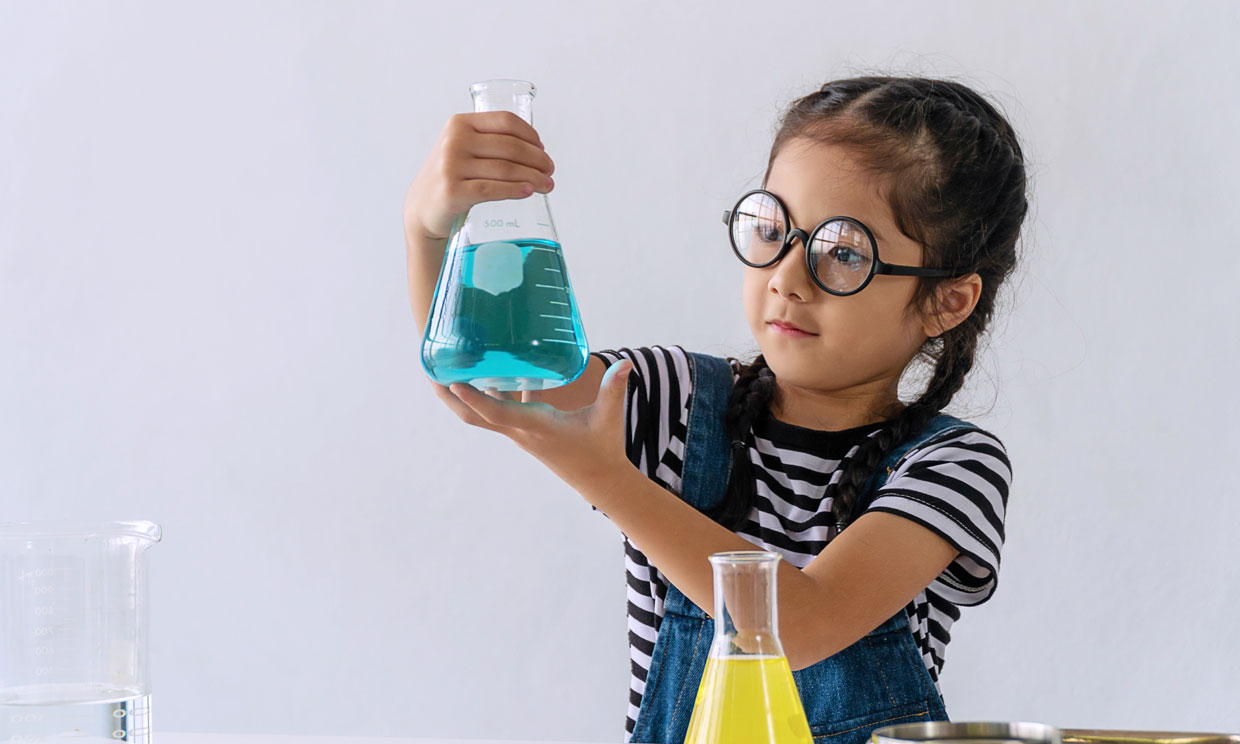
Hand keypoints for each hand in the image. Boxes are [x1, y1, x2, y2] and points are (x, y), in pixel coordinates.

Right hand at [403, 111, 555, 241]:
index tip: (542, 149)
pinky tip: (528, 192)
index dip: (530, 135)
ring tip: (547, 185)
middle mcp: (454, 141)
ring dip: (533, 177)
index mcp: (460, 123)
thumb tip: (537, 150)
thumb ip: (489, 141)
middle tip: (550, 170)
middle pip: (510, 146)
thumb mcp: (463, 150)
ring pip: (505, 169)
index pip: (505, 121)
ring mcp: (451, 166)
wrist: (423, 209)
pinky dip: (515, 190)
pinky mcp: (453, 191)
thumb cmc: (451, 178)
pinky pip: (492, 189)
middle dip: (537, 159)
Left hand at [431, 360, 635, 494]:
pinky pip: (495, 413)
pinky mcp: (524, 431)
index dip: (475, 398)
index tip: (453, 381)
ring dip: (460, 397)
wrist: (599, 479)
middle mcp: (521, 431)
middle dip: (450, 397)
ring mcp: (519, 432)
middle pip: (474, 417)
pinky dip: (483, 396)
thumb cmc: (603, 448)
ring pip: (480, 416)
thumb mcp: (610, 417)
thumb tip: (627, 364)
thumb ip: (614, 390)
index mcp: (537, 426)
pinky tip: (483, 374)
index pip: (497, 413)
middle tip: (429, 373)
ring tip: (442, 371)